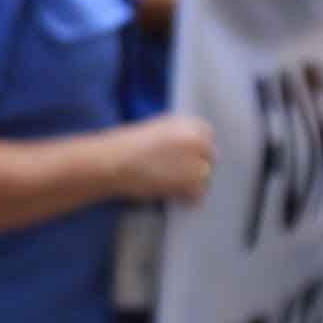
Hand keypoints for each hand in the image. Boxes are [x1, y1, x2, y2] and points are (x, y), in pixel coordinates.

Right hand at [101, 112, 218, 205]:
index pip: (208, 138)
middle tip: (180, 177)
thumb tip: (189, 152)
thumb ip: (177, 137)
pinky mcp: (190, 182)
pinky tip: (175, 196)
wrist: (112, 161)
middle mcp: (196, 139)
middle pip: (210, 159)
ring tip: (174, 188)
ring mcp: (195, 160)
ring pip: (205, 178)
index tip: (190, 160)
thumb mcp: (156, 130)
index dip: (198, 151)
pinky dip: (188, 198)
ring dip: (194, 185)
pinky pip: (198, 194)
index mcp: (188, 123)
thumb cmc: (126, 147)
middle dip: (199, 168)